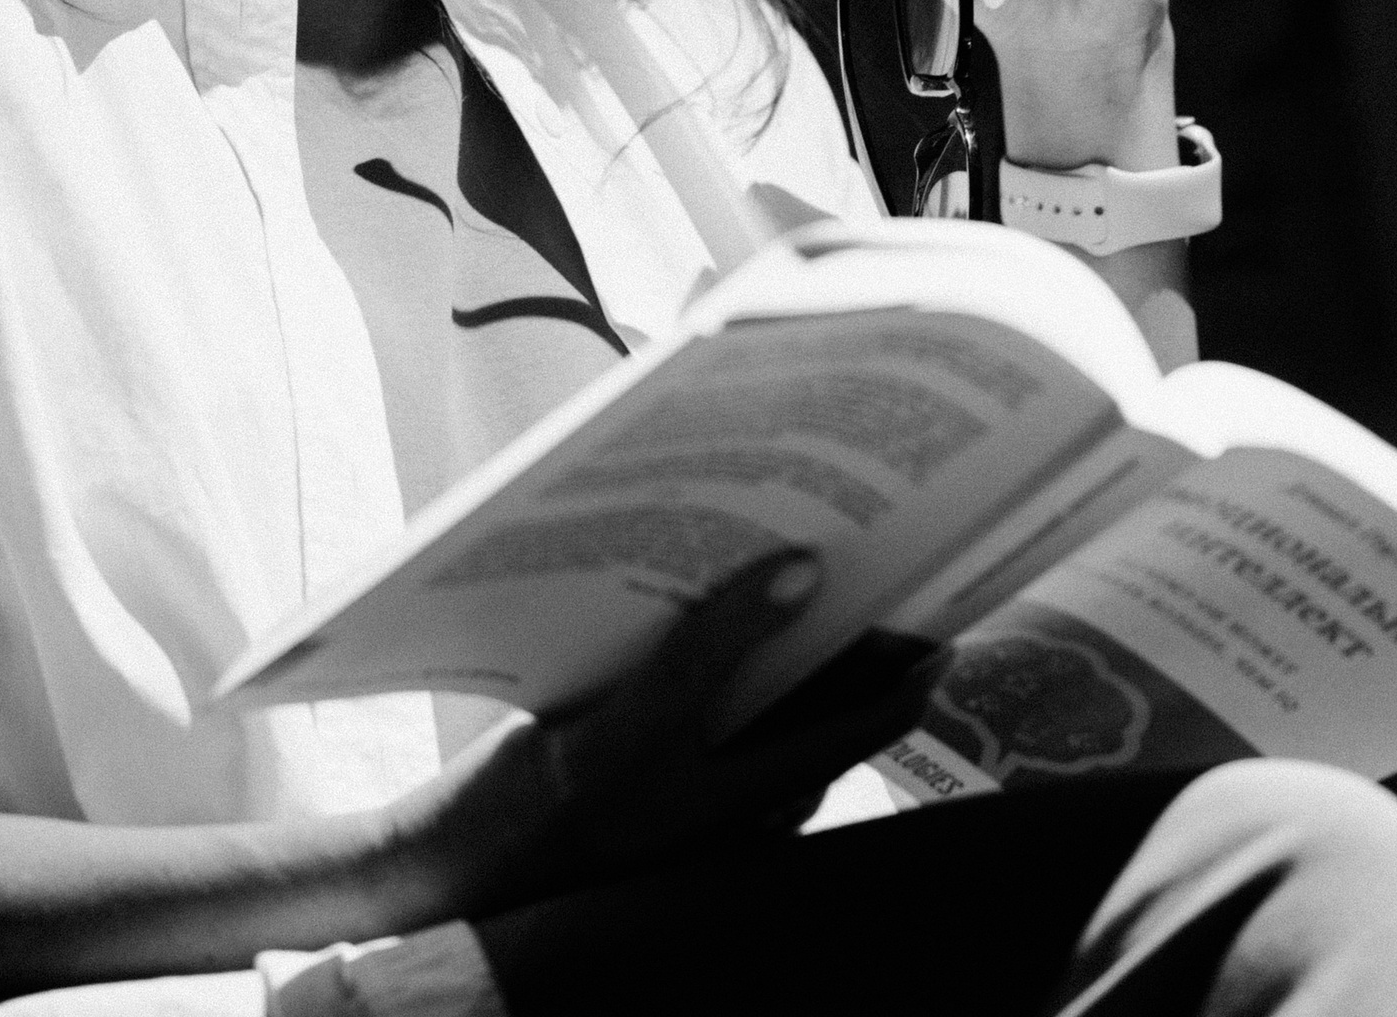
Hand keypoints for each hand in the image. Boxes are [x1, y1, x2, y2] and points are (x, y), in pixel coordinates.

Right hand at [383, 550, 929, 923]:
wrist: (455, 872)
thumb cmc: (537, 811)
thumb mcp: (624, 729)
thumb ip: (710, 652)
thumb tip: (800, 572)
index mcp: (761, 800)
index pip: (875, 715)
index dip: (916, 648)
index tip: (942, 573)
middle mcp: (752, 798)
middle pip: (834, 693)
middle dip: (858, 613)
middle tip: (872, 524)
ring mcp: (709, 786)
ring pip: (781, 687)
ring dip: (794, 615)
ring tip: (798, 525)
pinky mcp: (665, 765)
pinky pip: (725, 690)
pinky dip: (735, 632)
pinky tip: (713, 576)